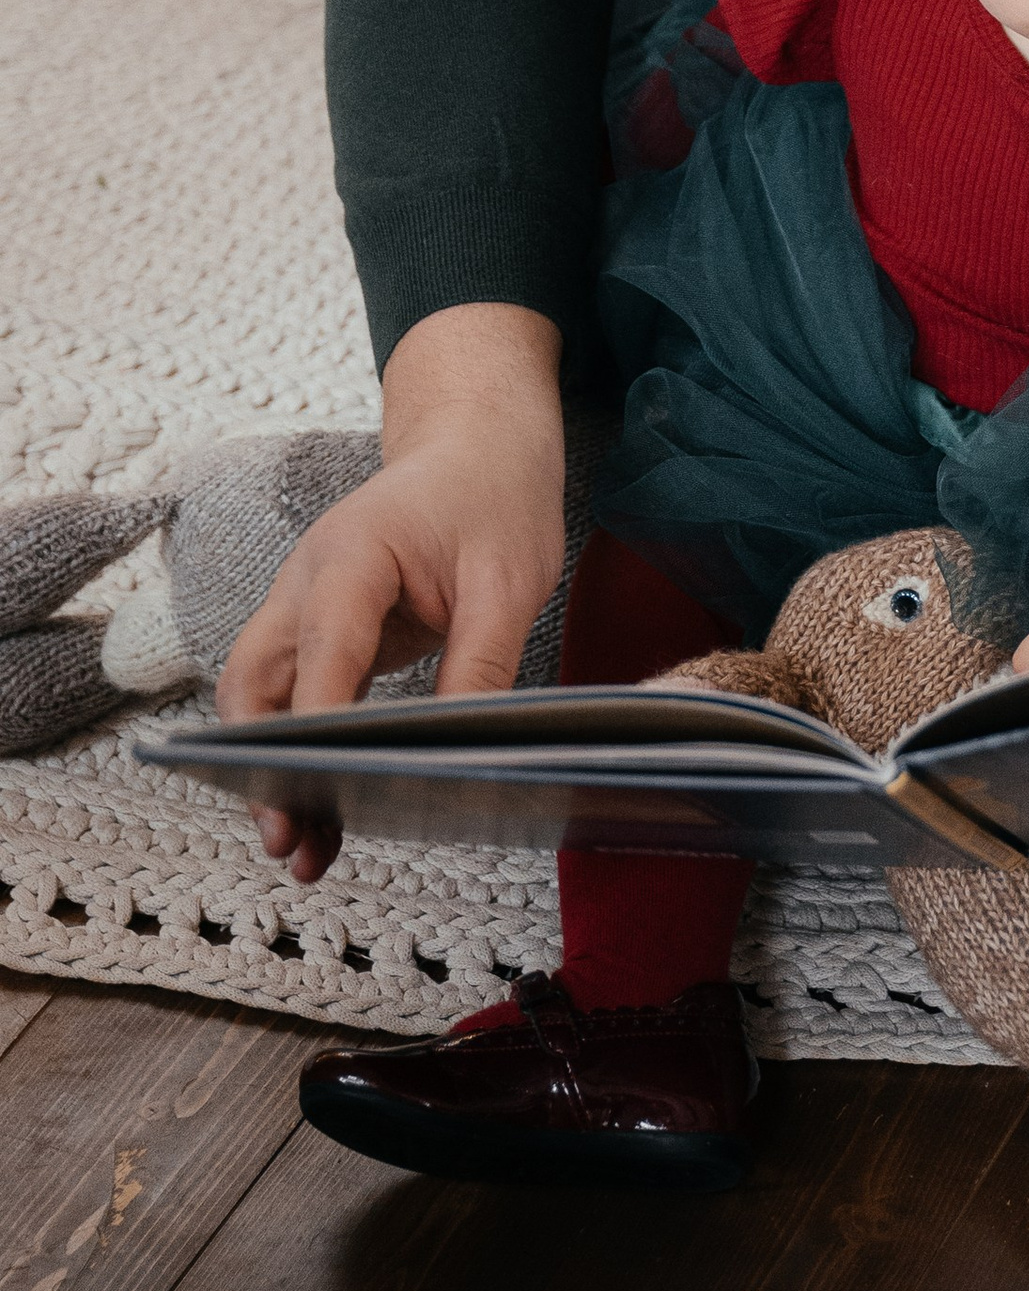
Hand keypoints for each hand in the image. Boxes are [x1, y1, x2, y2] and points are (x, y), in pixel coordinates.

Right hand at [217, 304, 565, 880]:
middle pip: (257, 681)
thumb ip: (482, 660)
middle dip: (261, 761)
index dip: (317, 724)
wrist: (478, 441)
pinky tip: (324, 813)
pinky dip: (299, 755)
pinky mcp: (323, 634)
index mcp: (352, 554)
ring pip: (263, 699)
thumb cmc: (494, 494)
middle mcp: (308, 583)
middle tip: (288, 835)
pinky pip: (296, 700)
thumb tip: (461, 753)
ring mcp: (306, 608)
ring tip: (302, 849)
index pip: (321, 649)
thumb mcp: (510, 578)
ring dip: (272, 770)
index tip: (320, 789)